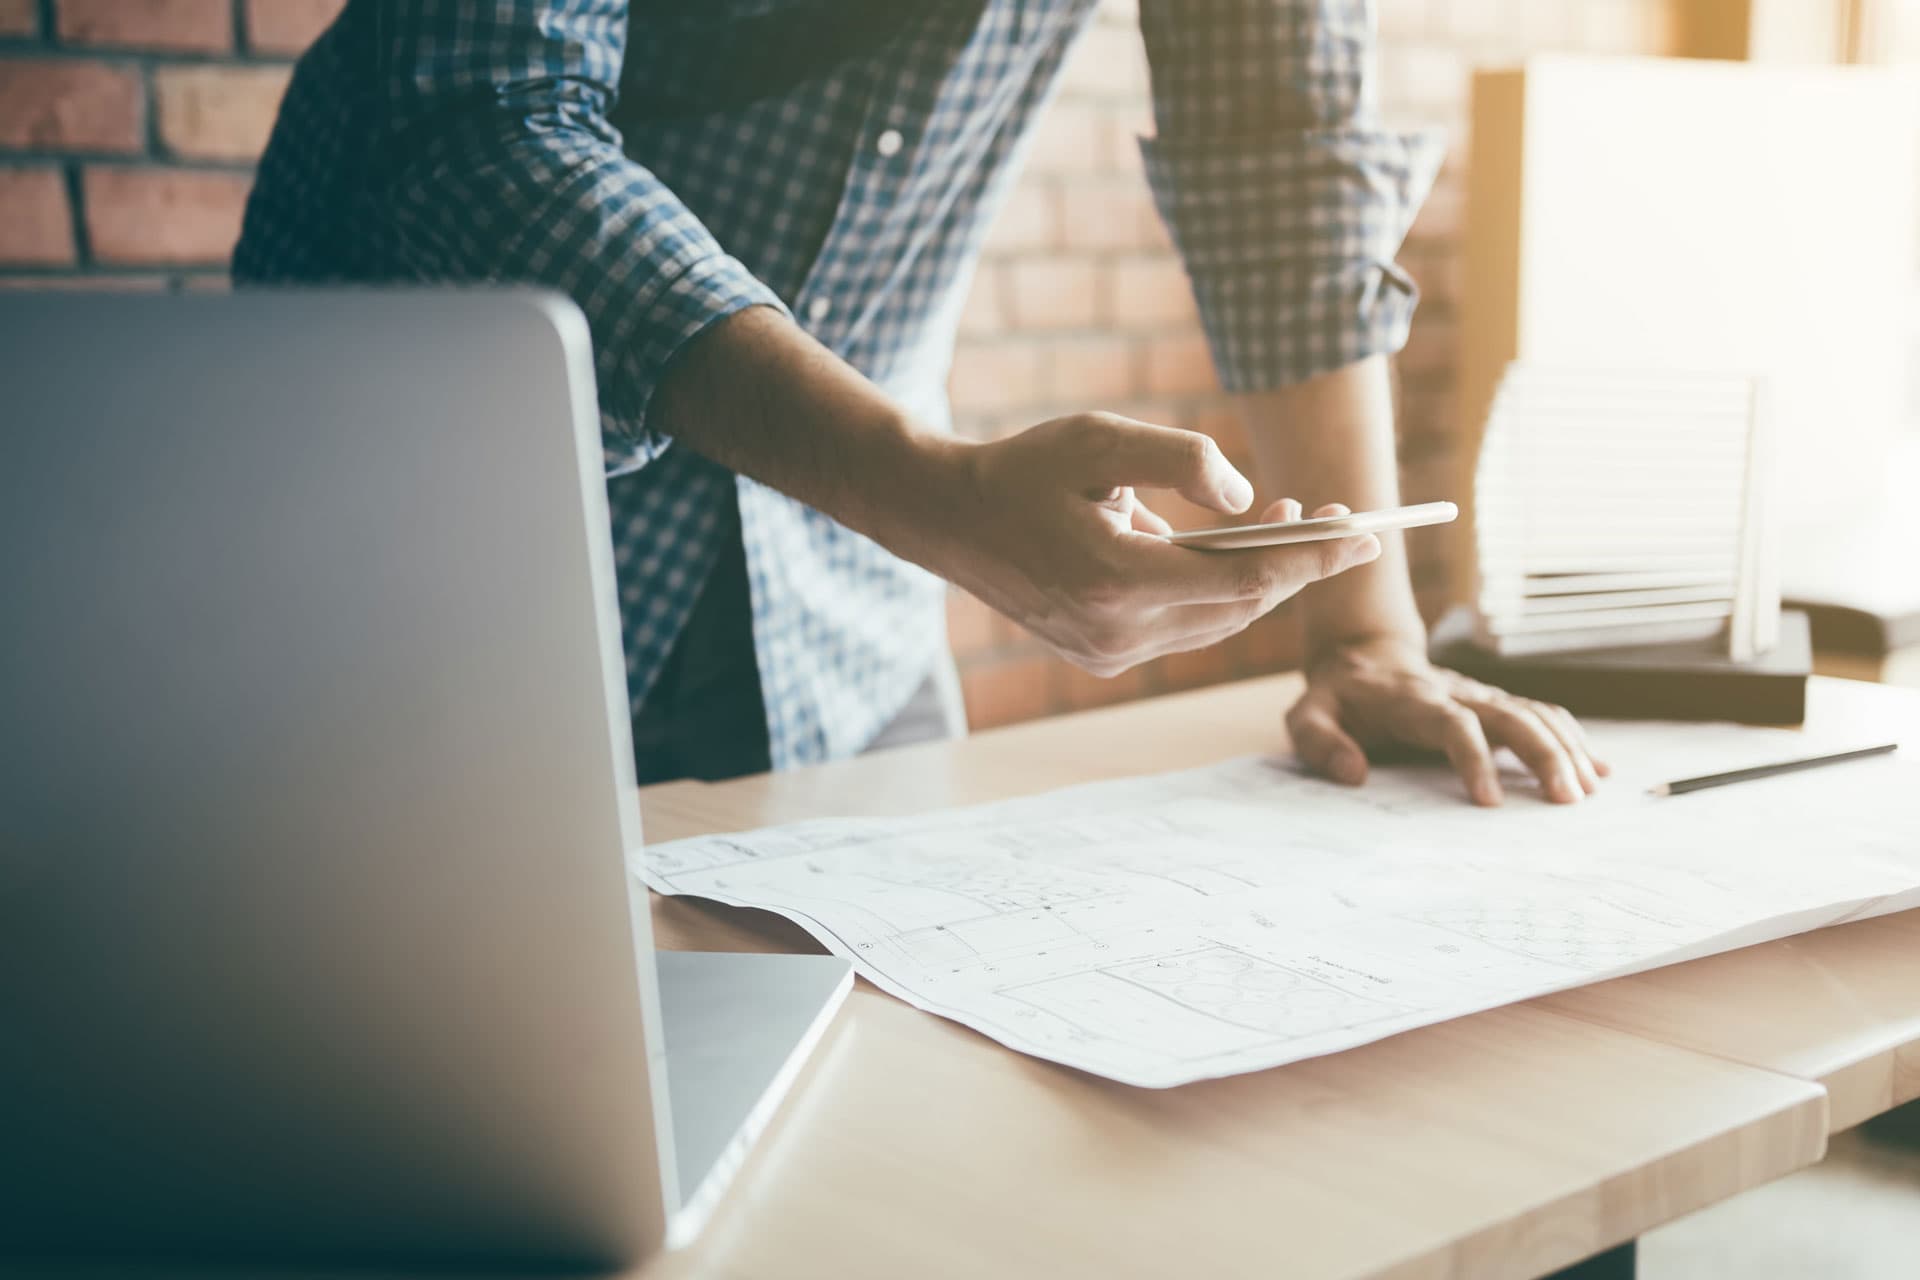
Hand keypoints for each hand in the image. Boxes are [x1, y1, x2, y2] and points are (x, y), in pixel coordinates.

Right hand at [915, 413, 1382, 675]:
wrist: (950, 522)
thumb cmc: (1024, 470)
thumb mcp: (1102, 439)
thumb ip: (1182, 459)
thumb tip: (1246, 499)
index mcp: (1118, 580)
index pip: (1246, 579)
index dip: (1314, 558)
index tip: (1368, 535)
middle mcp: (1118, 632)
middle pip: (1242, 607)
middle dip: (1299, 564)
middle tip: (1337, 518)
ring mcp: (1109, 654)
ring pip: (1217, 623)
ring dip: (1260, 579)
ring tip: (1286, 522)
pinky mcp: (1102, 657)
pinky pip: (1185, 629)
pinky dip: (1218, 594)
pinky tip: (1226, 552)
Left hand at [1262, 495, 1606, 804]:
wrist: (1362, 655)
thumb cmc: (1337, 697)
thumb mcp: (1307, 715)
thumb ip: (1320, 742)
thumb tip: (1353, 774)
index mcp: (1412, 700)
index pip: (1453, 724)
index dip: (1474, 759)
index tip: (1489, 801)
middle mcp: (1456, 692)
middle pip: (1511, 716)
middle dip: (1544, 755)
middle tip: (1567, 800)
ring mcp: (1480, 695)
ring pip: (1534, 713)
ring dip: (1566, 749)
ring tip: (1587, 792)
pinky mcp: (1494, 702)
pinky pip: (1541, 713)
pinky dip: (1572, 738)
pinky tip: (1597, 767)